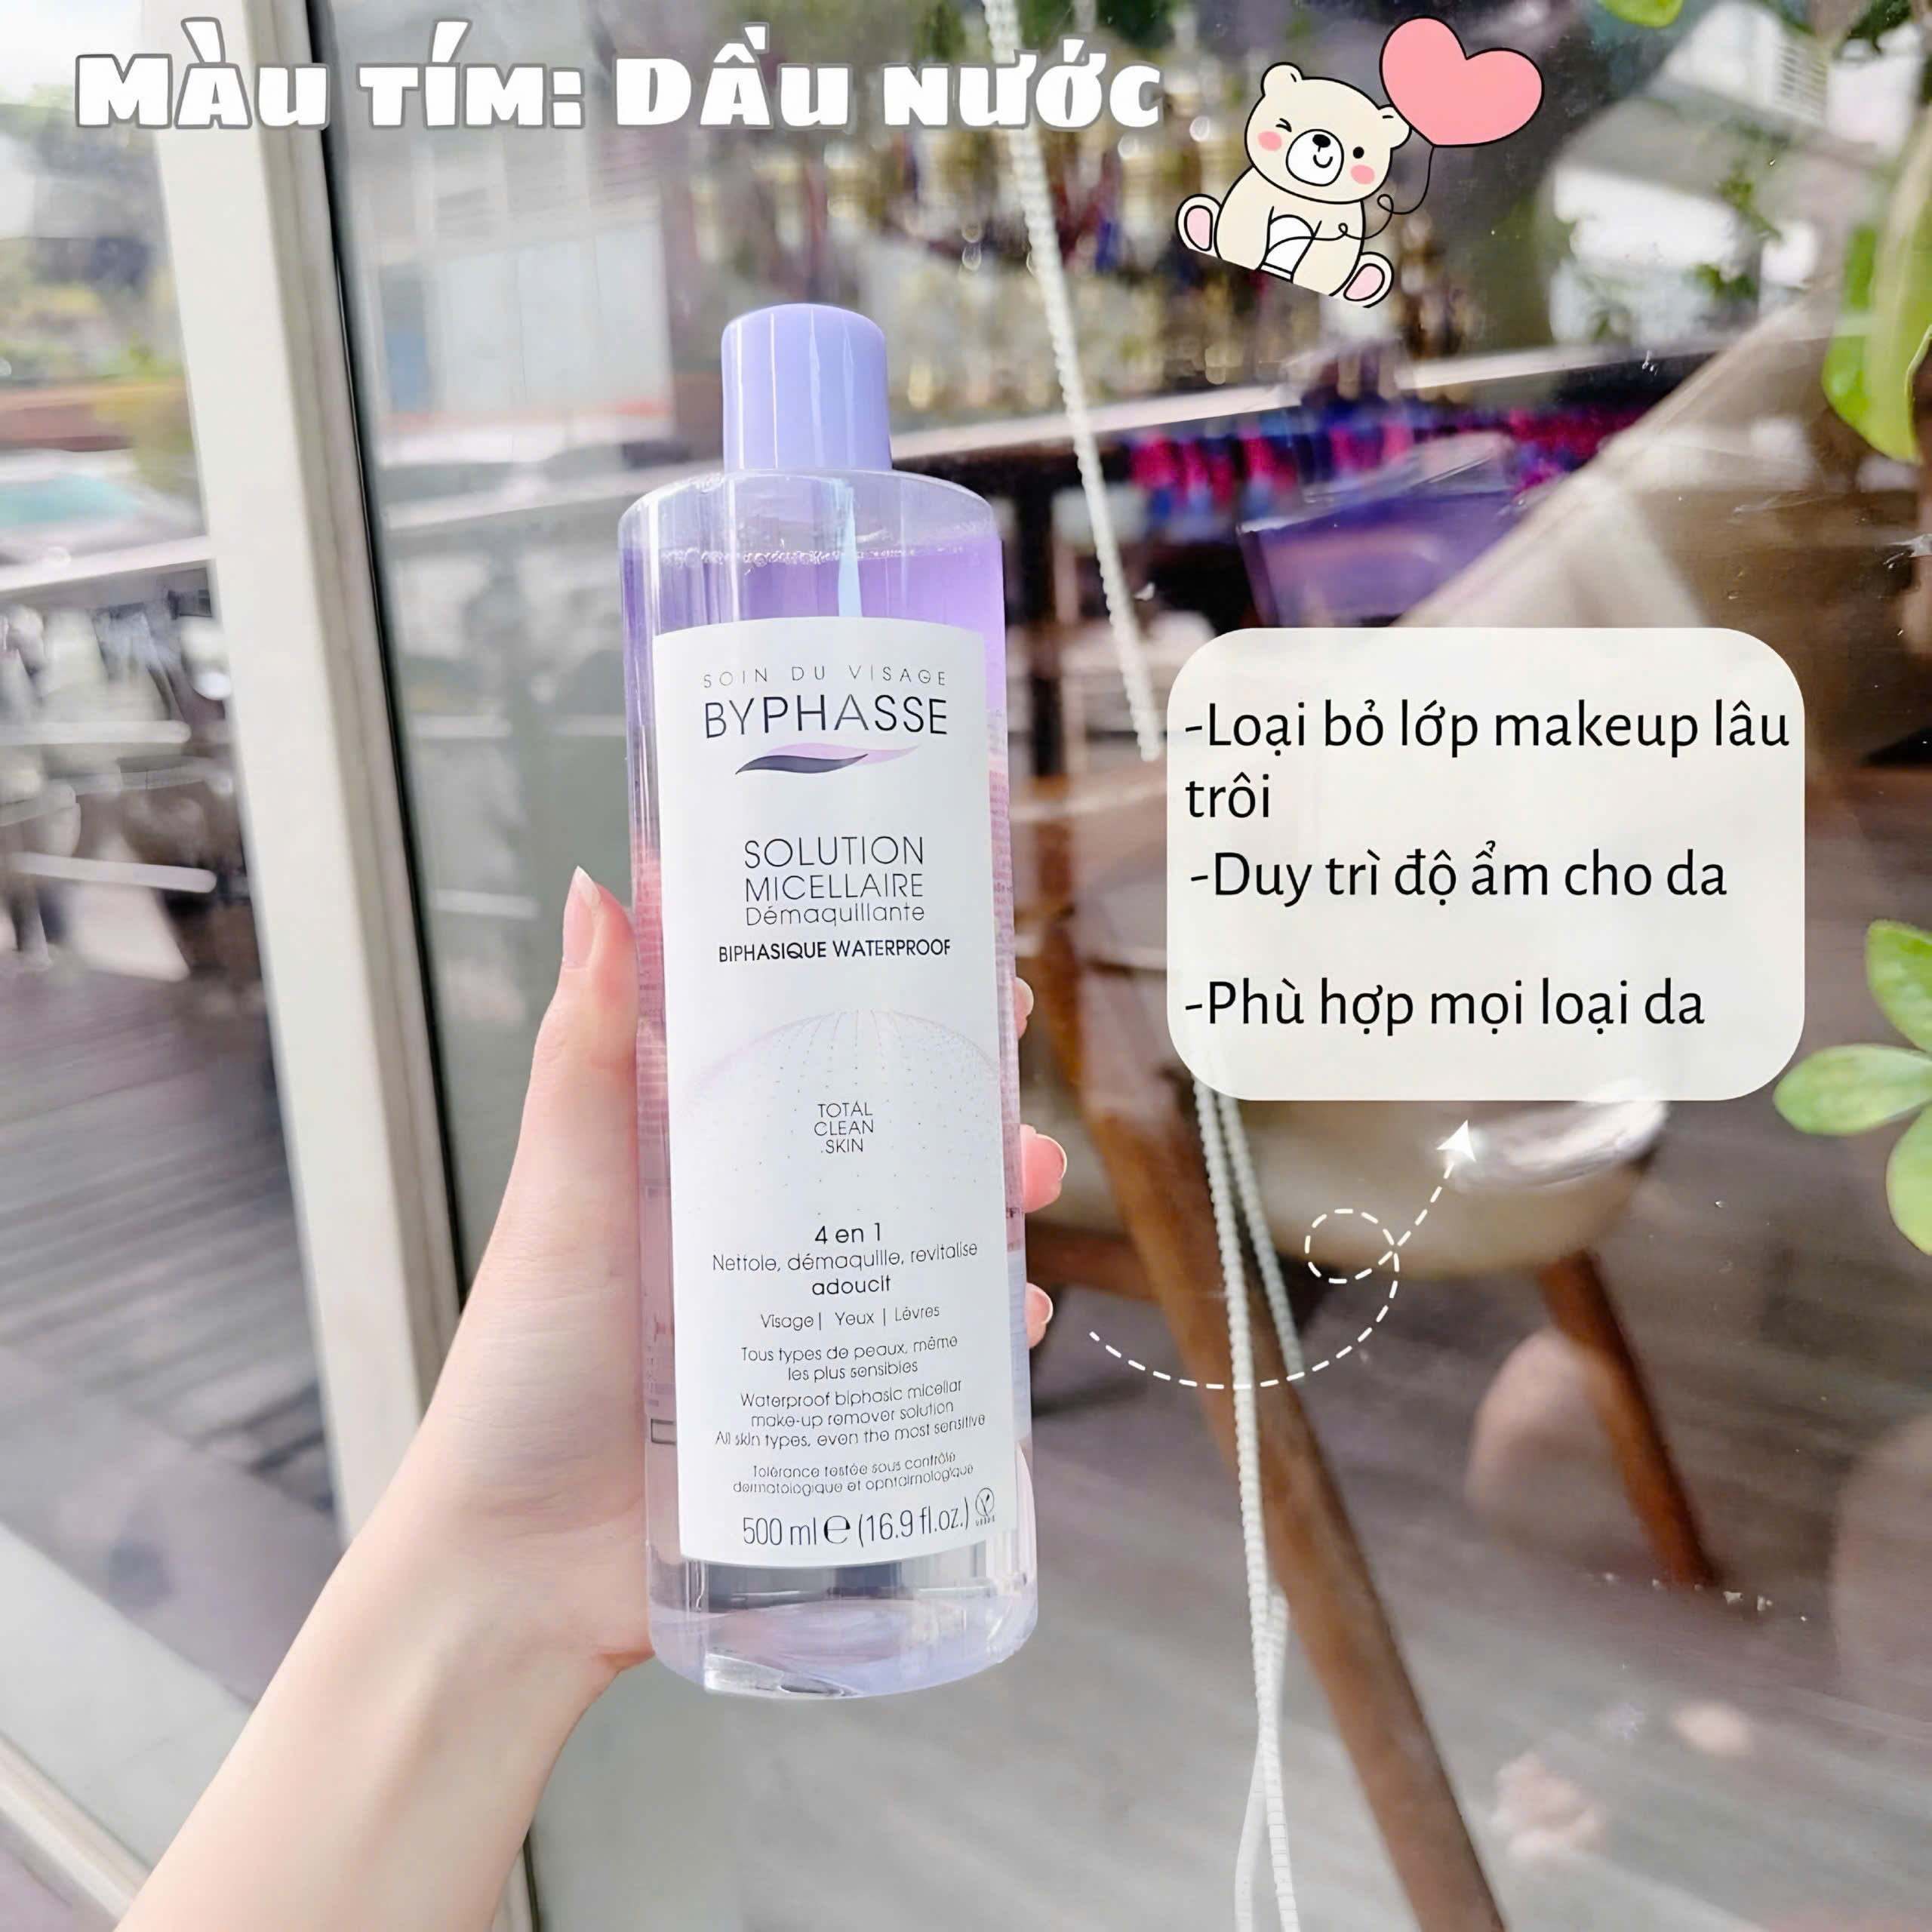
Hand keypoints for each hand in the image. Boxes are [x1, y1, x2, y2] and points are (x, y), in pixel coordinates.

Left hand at [397, 868, 1066, 1686]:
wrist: (522, 1570)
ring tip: (1026, 1191)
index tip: (949, 954)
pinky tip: (1012, 1319)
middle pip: (883, 1140)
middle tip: (1013, 1087)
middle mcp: (757, 1224)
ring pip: (920, 1235)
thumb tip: (598, 896)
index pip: (799, 1050)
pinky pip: (925, 1352)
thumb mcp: (563, 1196)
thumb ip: (587, 1053)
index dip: (877, 998)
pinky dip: (979, 1329)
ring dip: (988, 1205)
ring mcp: (799, 1315)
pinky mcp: (828, 1404)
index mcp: (694, 1155)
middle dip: (963, 1107)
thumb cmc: (523, 1371)